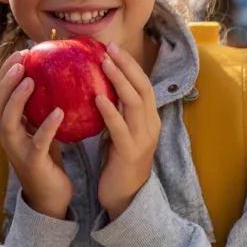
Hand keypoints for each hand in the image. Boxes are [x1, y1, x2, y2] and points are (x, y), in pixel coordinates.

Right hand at [0, 50, 72, 219]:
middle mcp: (7, 136)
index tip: (22, 52)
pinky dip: (46, 127)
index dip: (5, 72)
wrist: (51, 197)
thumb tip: (58, 75)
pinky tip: (59, 112)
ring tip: (30, 80)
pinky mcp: (33, 164)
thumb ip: (42, 106)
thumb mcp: (41, 127)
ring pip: (8, 122)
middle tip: (21, 60)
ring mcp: (17, 151)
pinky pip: (37, 143)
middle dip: (5, 80)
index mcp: (9, 125)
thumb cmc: (47, 158)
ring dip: (17, 99)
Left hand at [95, 43, 160, 219]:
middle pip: (143, 88)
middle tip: (109, 48)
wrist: (125, 197)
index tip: (112, 48)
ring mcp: (143, 139)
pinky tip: (97, 98)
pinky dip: (110, 111)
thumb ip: (115, 111)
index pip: (143, 85)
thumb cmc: (118, 162)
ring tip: (104, 64)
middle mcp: (150, 125)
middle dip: (127, 66)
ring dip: (119, 81)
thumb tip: (96, 86)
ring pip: (134, 104)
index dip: (130, 65)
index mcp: (149, 119)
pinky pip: (120, 128)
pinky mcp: (130, 153)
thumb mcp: (120, 131)